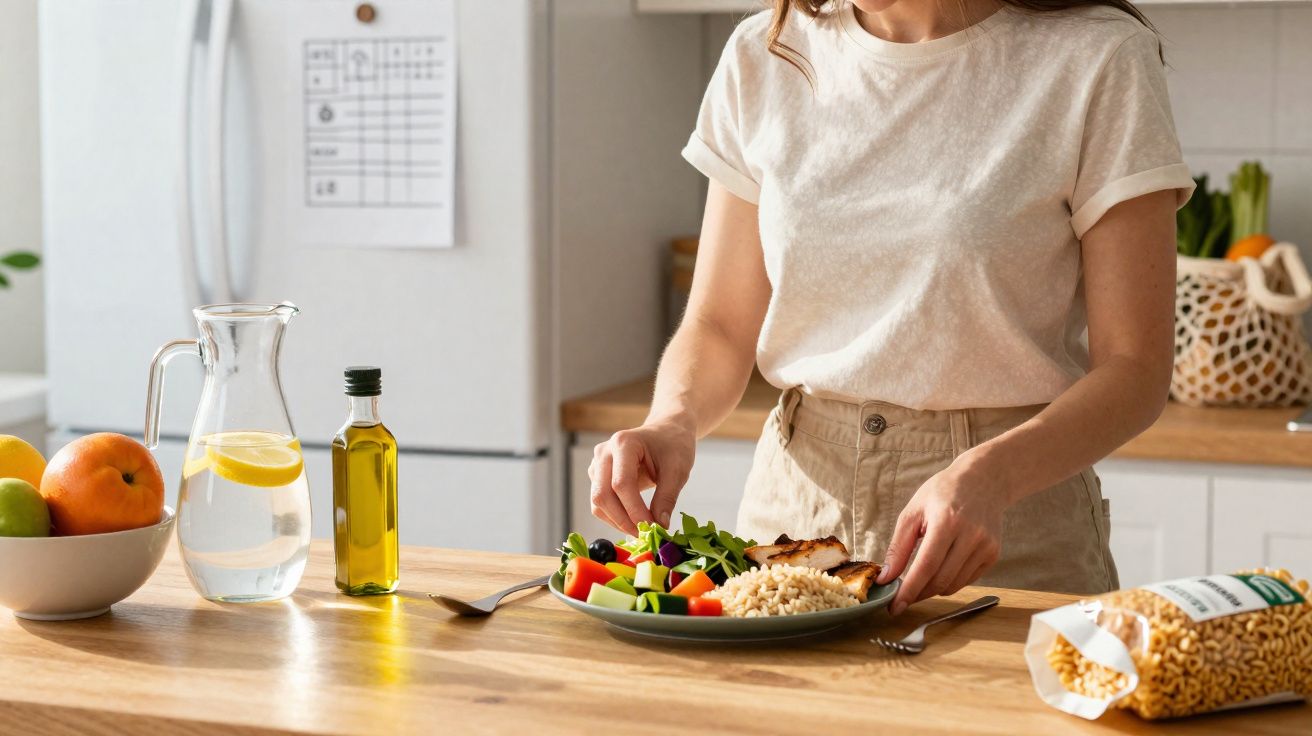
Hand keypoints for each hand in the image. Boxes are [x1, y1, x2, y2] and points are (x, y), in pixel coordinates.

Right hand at [588, 419, 695, 534]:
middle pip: (602, 494)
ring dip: (617, 521)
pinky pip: (600, 502)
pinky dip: (614, 516)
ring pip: (598, 502)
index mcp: (623, 443)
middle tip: (644, 535)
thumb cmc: (673, 446)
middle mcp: (604, 452)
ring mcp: (597, 464)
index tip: (651, 528)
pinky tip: (633, 522)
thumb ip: (667, 498)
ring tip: (641, 530)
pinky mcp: (597, 476)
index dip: (634, 510)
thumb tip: (659, 527)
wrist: (666, 432)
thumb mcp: (678, 470)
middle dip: (622, 519)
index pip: (621, 484)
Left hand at [876, 454, 1008, 615]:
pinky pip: (966, 580)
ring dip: (933, 589)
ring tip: (921, 577)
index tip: (894, 608)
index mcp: (947, 521)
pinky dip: (949, 581)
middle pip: (941, 580)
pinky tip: (942, 567)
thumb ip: (899, 546)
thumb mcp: (913, 511)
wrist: (984, 480)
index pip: (926, 566)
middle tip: (902, 595)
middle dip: (918, 593)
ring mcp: (986, 546)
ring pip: (954, 585)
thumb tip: (886, 578)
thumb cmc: (943, 493)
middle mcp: (971, 535)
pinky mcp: (994, 554)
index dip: (909, 590)